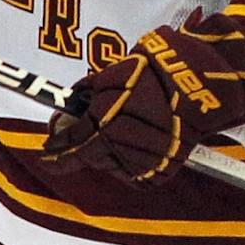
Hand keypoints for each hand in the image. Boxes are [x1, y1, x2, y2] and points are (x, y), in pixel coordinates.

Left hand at [42, 25, 244, 183]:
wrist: (198, 87)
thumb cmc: (152, 73)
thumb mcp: (110, 74)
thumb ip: (85, 93)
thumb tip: (68, 106)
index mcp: (103, 122)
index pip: (71, 143)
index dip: (55, 148)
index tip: (45, 151)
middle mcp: (119, 146)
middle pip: (89, 157)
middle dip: (79, 149)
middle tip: (73, 139)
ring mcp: (141, 162)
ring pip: (110, 165)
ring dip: (105, 152)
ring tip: (116, 130)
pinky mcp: (158, 171)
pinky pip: (133, 171)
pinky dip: (127, 160)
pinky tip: (132, 142)